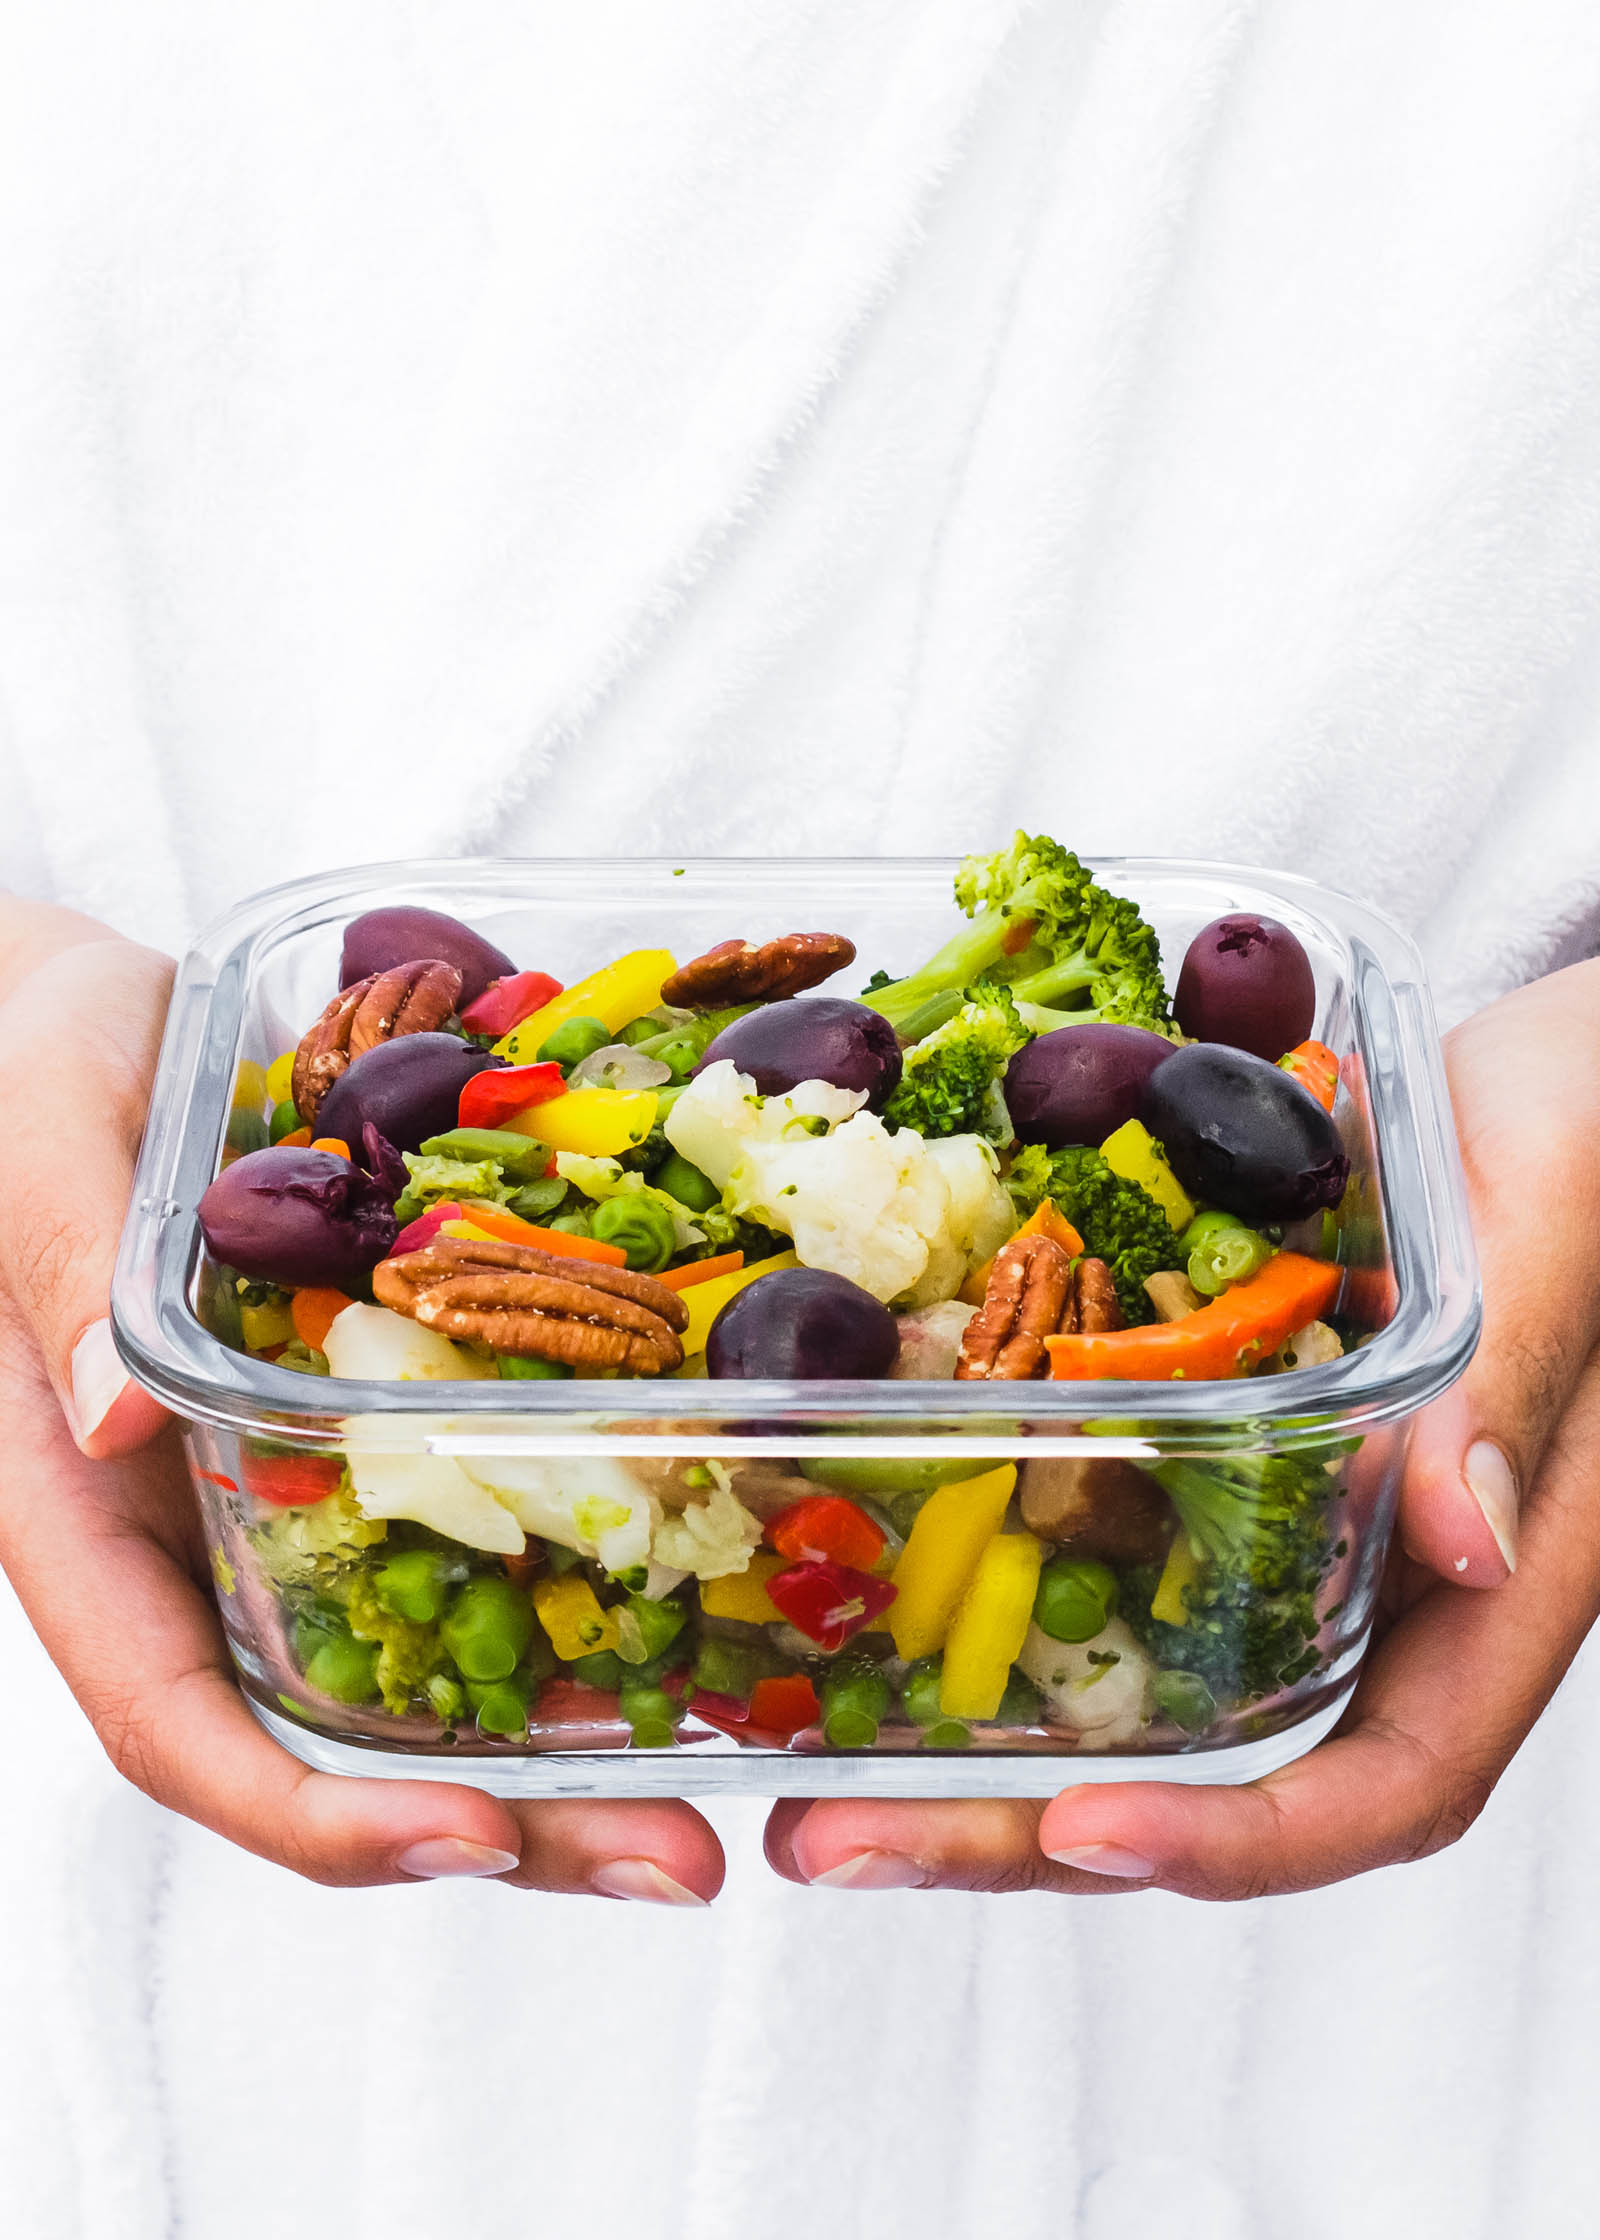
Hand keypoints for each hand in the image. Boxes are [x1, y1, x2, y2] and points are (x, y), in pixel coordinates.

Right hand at [0, 899, 722, 1902]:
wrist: (63, 1007)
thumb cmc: (15, 1063)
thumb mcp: (30, 1143)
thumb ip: (59, 1276)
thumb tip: (112, 1424)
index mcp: (83, 1505)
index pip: (172, 1718)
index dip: (313, 1810)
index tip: (470, 1839)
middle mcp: (198, 1521)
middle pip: (339, 1725)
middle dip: (504, 1816)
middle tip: (678, 1853)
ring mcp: (294, 1469)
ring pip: (431, 1639)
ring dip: (573, 1716)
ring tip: (731, 1753)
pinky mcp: (373, 1395)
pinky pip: (481, 1497)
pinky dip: (584, 1551)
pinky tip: (704, 1565)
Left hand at [766, 960, 1599, 1896]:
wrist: (1560, 1048)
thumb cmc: (1595, 1111)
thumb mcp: (1561, 1203)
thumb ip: (1517, 1367)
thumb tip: (1470, 1546)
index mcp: (1509, 1563)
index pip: (1393, 1774)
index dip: (1243, 1833)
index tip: (1080, 1822)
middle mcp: (1395, 1572)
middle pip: (1224, 1765)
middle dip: (1030, 1826)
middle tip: (838, 1834)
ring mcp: (1306, 1512)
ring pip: (1149, 1680)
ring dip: (982, 1740)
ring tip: (805, 1763)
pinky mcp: (1233, 1435)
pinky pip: (1114, 1536)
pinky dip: (994, 1584)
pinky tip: (867, 1579)